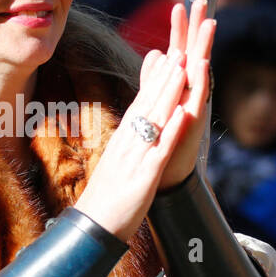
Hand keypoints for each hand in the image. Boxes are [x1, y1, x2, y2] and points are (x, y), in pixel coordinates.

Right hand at [74, 49, 194, 243]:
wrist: (92, 226)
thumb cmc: (107, 197)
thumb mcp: (118, 163)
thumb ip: (127, 142)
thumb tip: (134, 126)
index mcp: (123, 139)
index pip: (140, 103)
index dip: (155, 79)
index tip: (166, 56)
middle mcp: (128, 142)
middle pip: (148, 104)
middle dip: (165, 77)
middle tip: (179, 50)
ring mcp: (136, 157)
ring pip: (155, 119)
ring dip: (169, 92)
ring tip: (182, 68)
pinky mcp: (144, 176)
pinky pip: (160, 149)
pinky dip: (172, 129)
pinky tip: (183, 112)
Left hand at [157, 0, 215, 190]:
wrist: (164, 175)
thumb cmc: (160, 140)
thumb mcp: (156, 102)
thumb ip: (154, 78)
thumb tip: (156, 53)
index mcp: (177, 86)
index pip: (179, 51)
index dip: (179, 29)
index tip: (180, 3)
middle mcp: (188, 92)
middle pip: (193, 53)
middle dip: (197, 27)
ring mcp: (193, 106)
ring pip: (200, 70)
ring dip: (204, 47)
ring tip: (209, 23)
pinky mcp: (193, 123)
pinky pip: (198, 98)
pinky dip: (200, 82)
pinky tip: (202, 64)